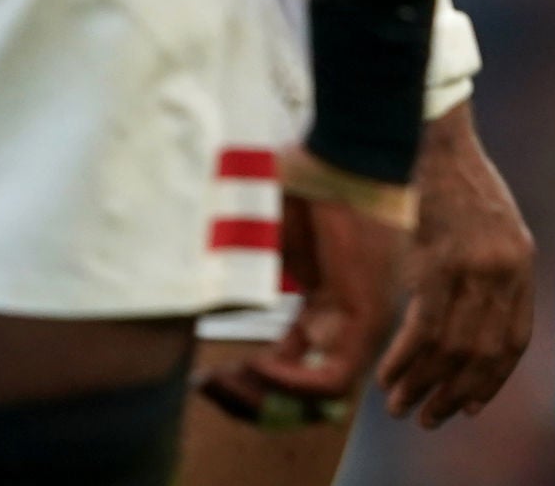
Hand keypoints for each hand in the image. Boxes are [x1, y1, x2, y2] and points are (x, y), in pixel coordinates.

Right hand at [203, 160, 409, 428]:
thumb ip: (234, 277)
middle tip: (208, 387)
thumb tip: (184, 305)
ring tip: (227, 379)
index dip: (244, 385)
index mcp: (322, 306)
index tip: (203, 379)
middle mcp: (343, 321)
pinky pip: (336, 379)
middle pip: (301, 393)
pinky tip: (259, 366)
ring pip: (320, 398)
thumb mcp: (261, 241)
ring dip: (267, 398)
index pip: (287, 369)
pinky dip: (293, 384)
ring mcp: (360, 322)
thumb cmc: (305, 181)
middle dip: (249, 401)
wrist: (346, 151)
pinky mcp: (370, 317)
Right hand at [375, 104, 537, 426]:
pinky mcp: (436, 262)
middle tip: (430, 418)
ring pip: (449, 347)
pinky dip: (403, 359)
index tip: (472, 406)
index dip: (491, 380)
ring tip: (401, 407)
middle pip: (481, 352)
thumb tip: (475, 324)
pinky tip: (387, 375)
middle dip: (455, 394)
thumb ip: (494, 272)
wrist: (432, 139)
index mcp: (520, 261)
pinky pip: (422, 328)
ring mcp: (471, 267)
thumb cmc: (457, 181)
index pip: (513, 340)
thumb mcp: (495, 226)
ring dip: (422, 384)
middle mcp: (503, 269)